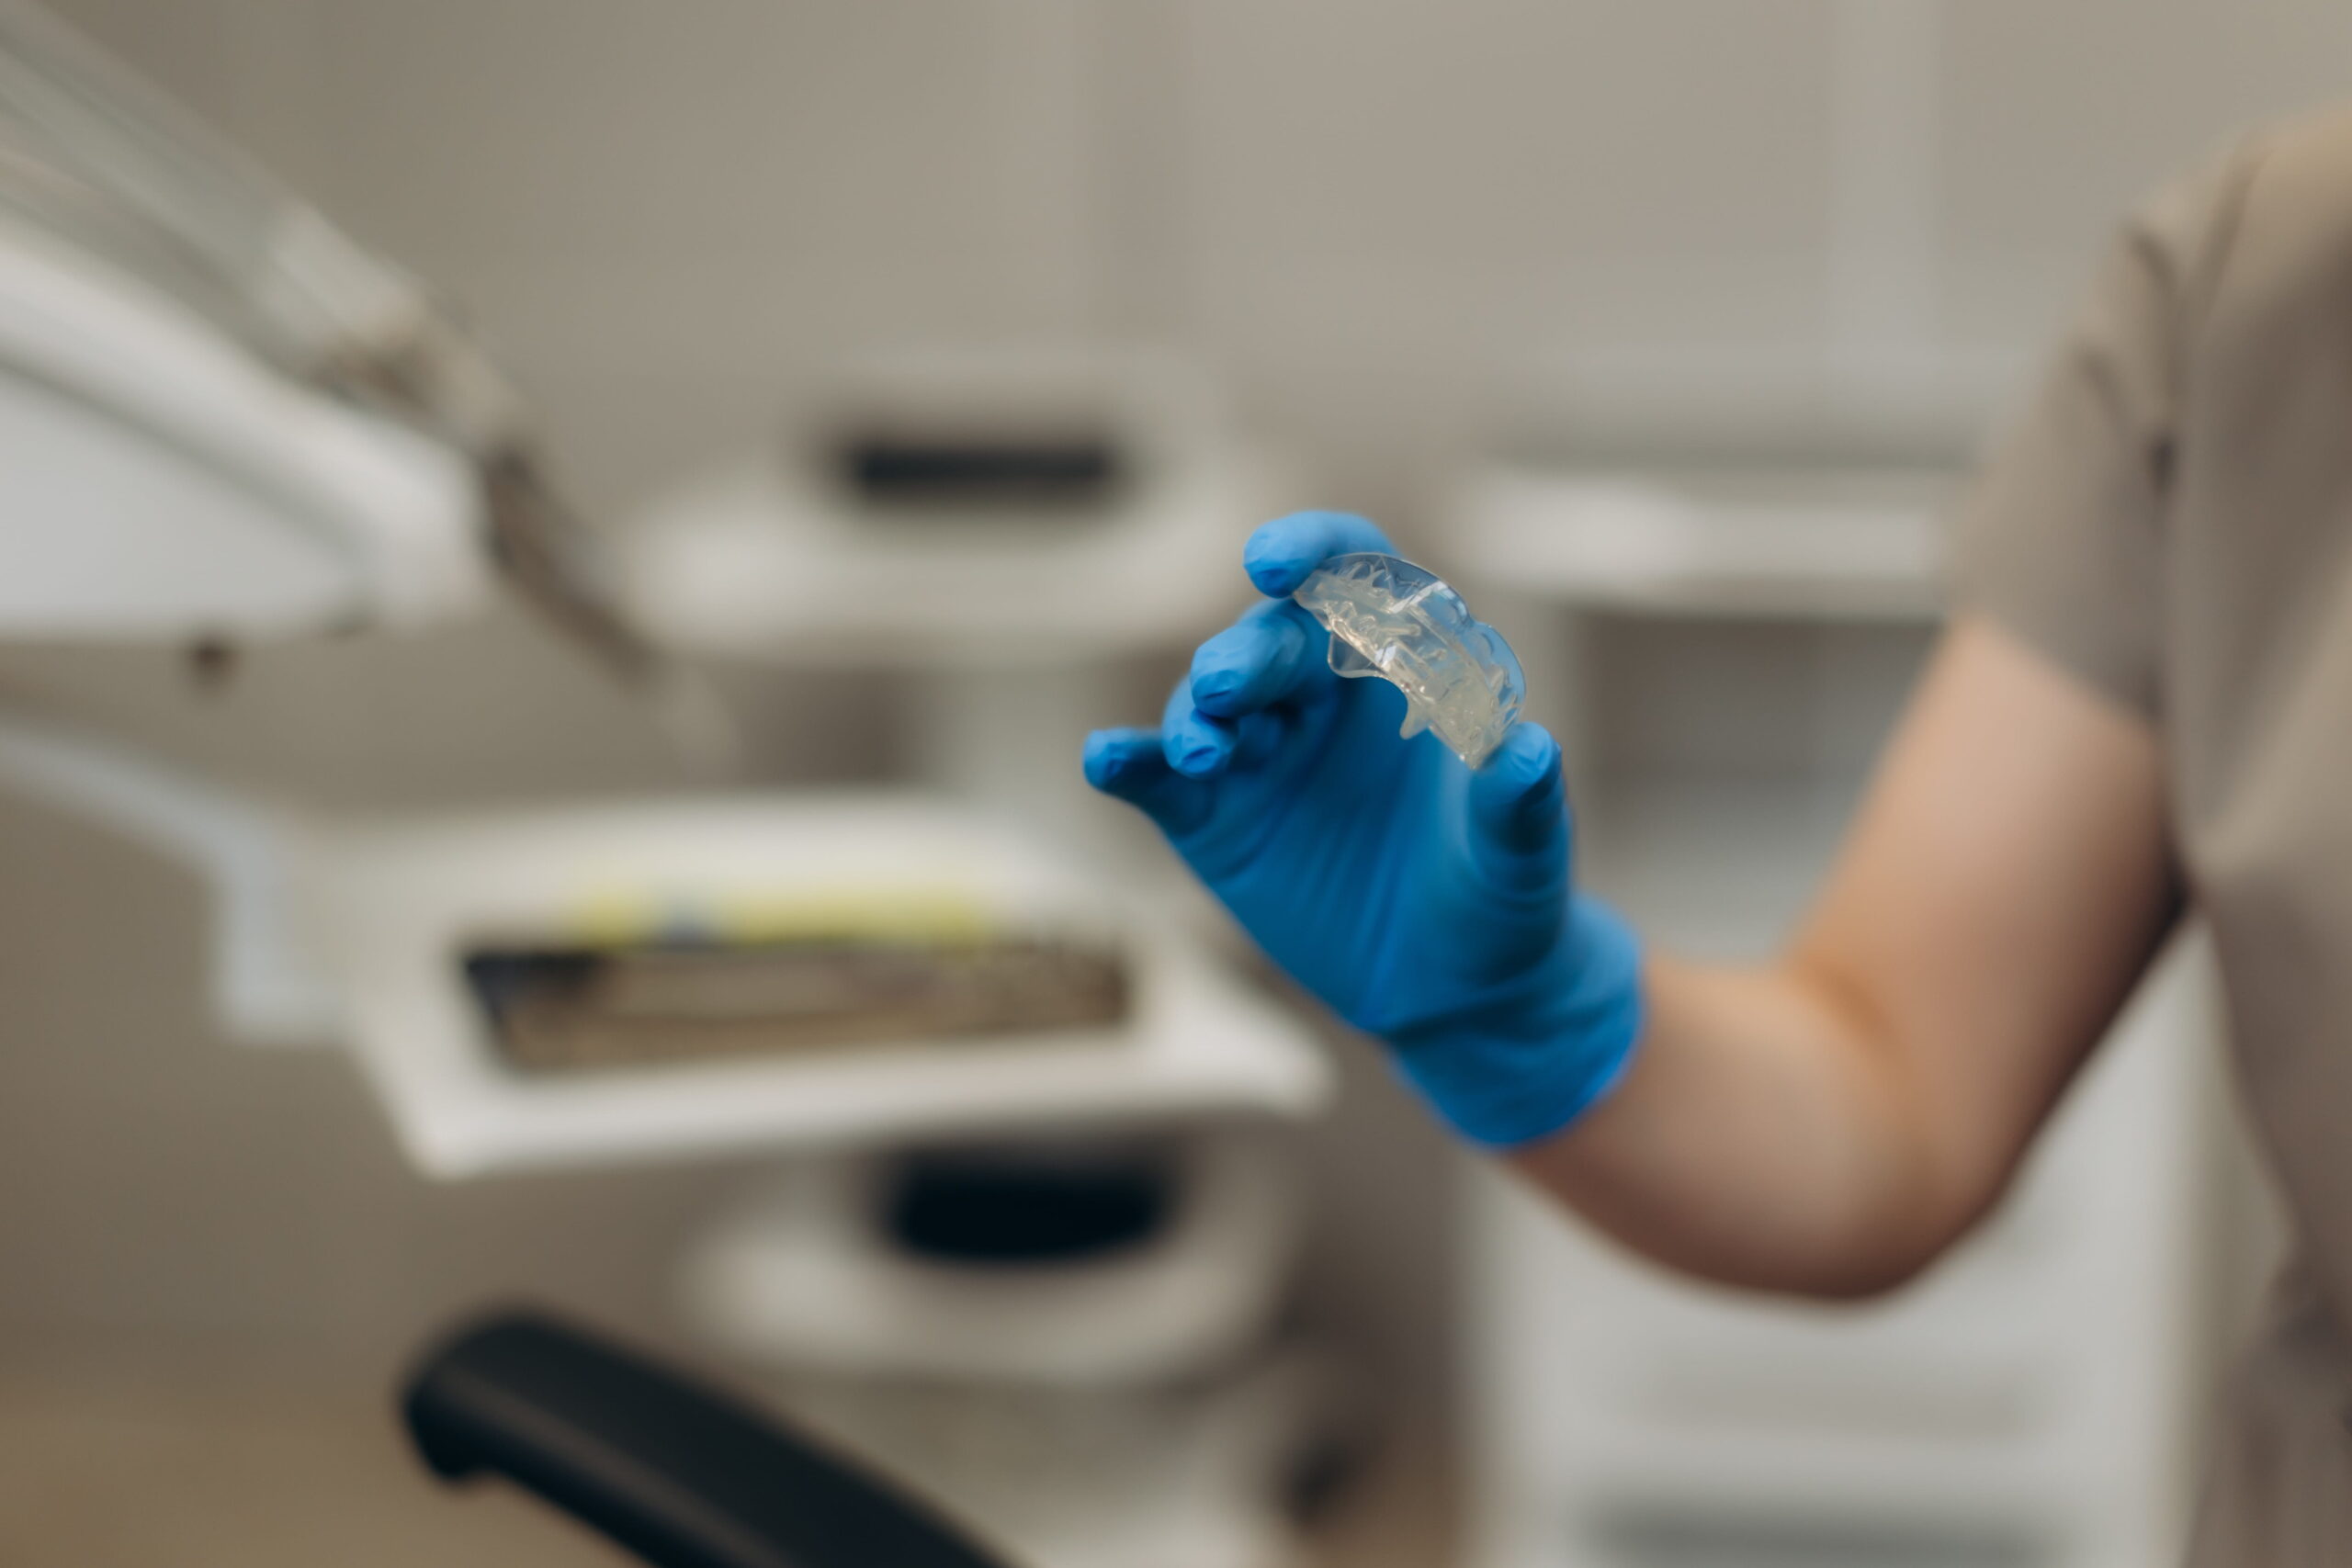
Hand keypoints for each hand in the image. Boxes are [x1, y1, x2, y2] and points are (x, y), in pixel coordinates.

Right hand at [1082, 511, 1642, 1146]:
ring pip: (1210, 705)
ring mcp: (1262, 751)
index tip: (1273, 562)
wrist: (1455, 985)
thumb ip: (1518, 804)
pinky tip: (1103, 760)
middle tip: (1227, 688)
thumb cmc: (1501, 893)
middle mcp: (1323, 690)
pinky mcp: (1212, 817)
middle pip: (1271, 643)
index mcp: (1404, 662)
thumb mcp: (1521, 857)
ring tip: (1200, 754)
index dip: (1312, 552)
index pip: (1355, 576)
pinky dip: (1128, 764)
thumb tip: (1530, 749)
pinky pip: (1158, 779)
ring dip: (1196, 717)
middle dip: (1244, 658)